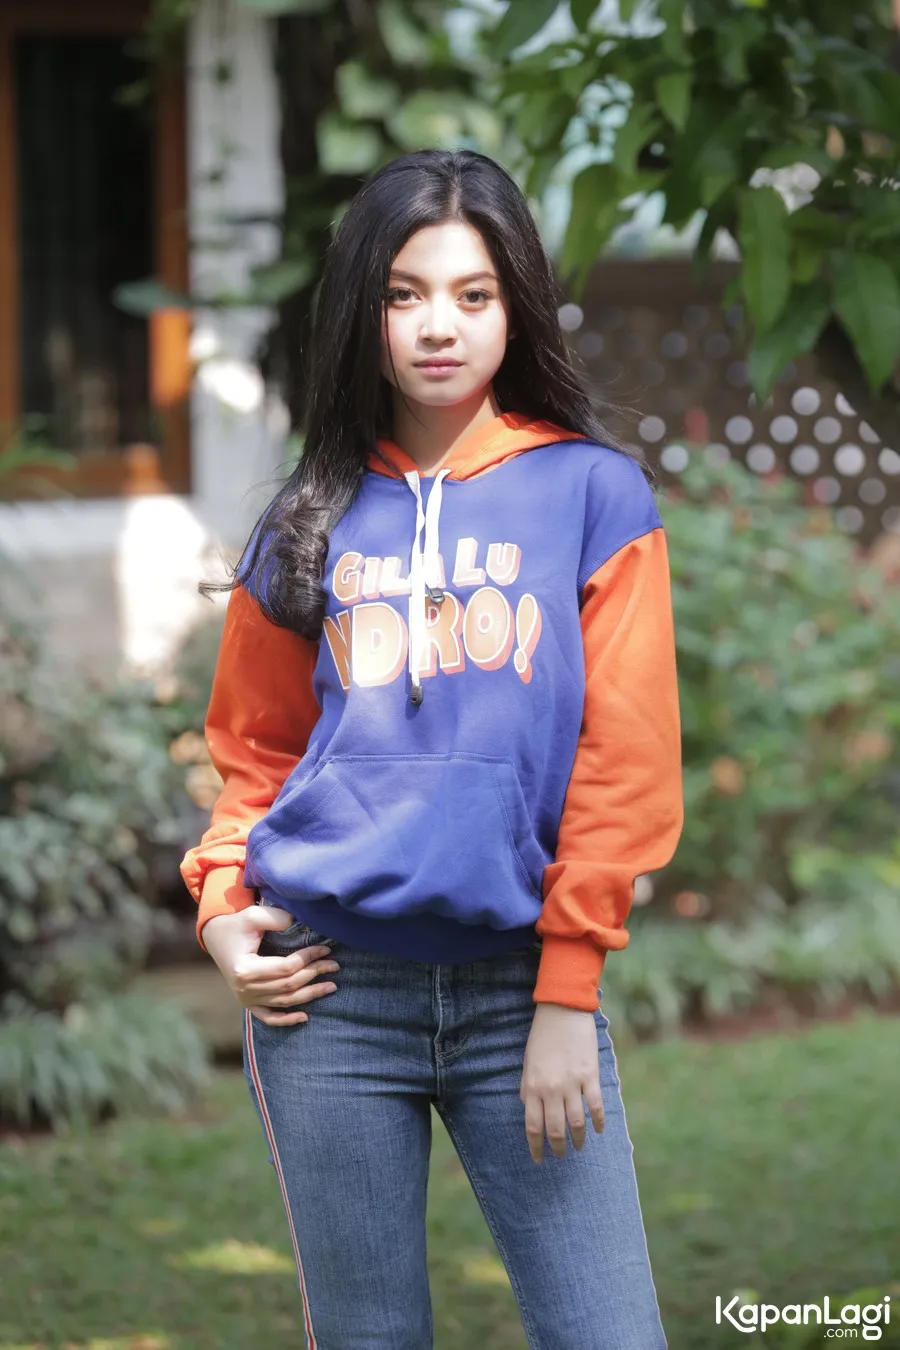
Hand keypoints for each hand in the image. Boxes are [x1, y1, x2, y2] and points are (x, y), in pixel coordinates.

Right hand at [201, 905, 340, 1026]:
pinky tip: (305, 1017)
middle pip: (288, 985)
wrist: (215, 937)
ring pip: (284, 1001)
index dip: (308, 958)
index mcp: (245, 969)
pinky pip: (268, 1017)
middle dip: (314, 974)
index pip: (286, 968)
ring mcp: (245, 999)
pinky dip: (286, 1020)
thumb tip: (302, 925)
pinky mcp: (247, 1003)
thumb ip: (277, 919)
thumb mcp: (253, 916)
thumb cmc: (235, 925)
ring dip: (309, 995)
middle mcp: (244, 989)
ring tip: (331, 986)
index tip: (326, 949)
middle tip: (335, 965)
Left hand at [520, 1003, 604, 1163]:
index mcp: (532, 1087)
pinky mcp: (590, 1076)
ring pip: (576, 1123)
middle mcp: (551, 1089)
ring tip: (579, 1146)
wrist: (561, 1010)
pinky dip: (598, 1122)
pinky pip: (595, 1106)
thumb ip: (528, 1088)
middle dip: (558, 1147)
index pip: (533, 1126)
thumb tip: (529, 1109)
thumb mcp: (528, 1063)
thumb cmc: (542, 1036)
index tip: (539, 1159)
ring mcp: (571, 1084)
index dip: (536, 1147)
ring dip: (578, 1139)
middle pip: (555, 1129)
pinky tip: (598, 1130)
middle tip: (562, 1155)